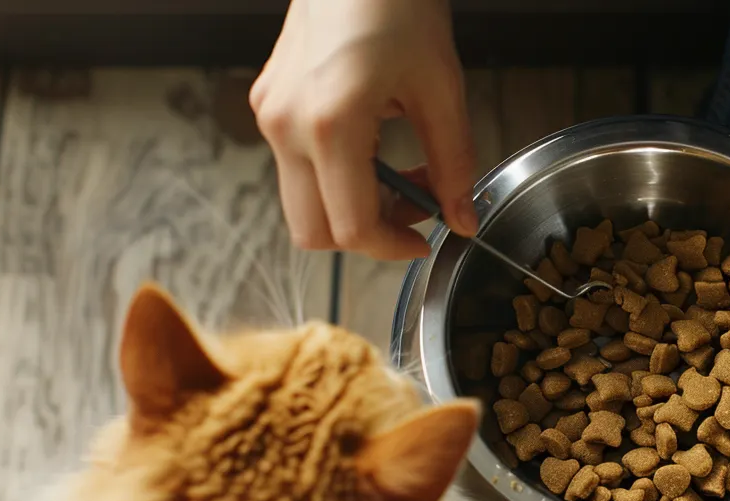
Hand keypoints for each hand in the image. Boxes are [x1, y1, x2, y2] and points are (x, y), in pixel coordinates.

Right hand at [250, 0, 477, 260]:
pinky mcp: (267, 104)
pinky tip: (372, 145)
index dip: (392, 247)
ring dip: (350, 205)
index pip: (352, 227)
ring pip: (301, 204)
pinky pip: (295, 167)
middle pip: (313, 232)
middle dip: (367, 234)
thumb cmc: (398, 4)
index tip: (425, 239)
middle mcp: (287, 125)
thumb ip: (453, 163)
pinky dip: (333, 176)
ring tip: (398, 171)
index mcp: (331, 123)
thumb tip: (462, 219)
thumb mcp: (441, 88)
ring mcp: (269, 115)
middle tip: (413, 210)